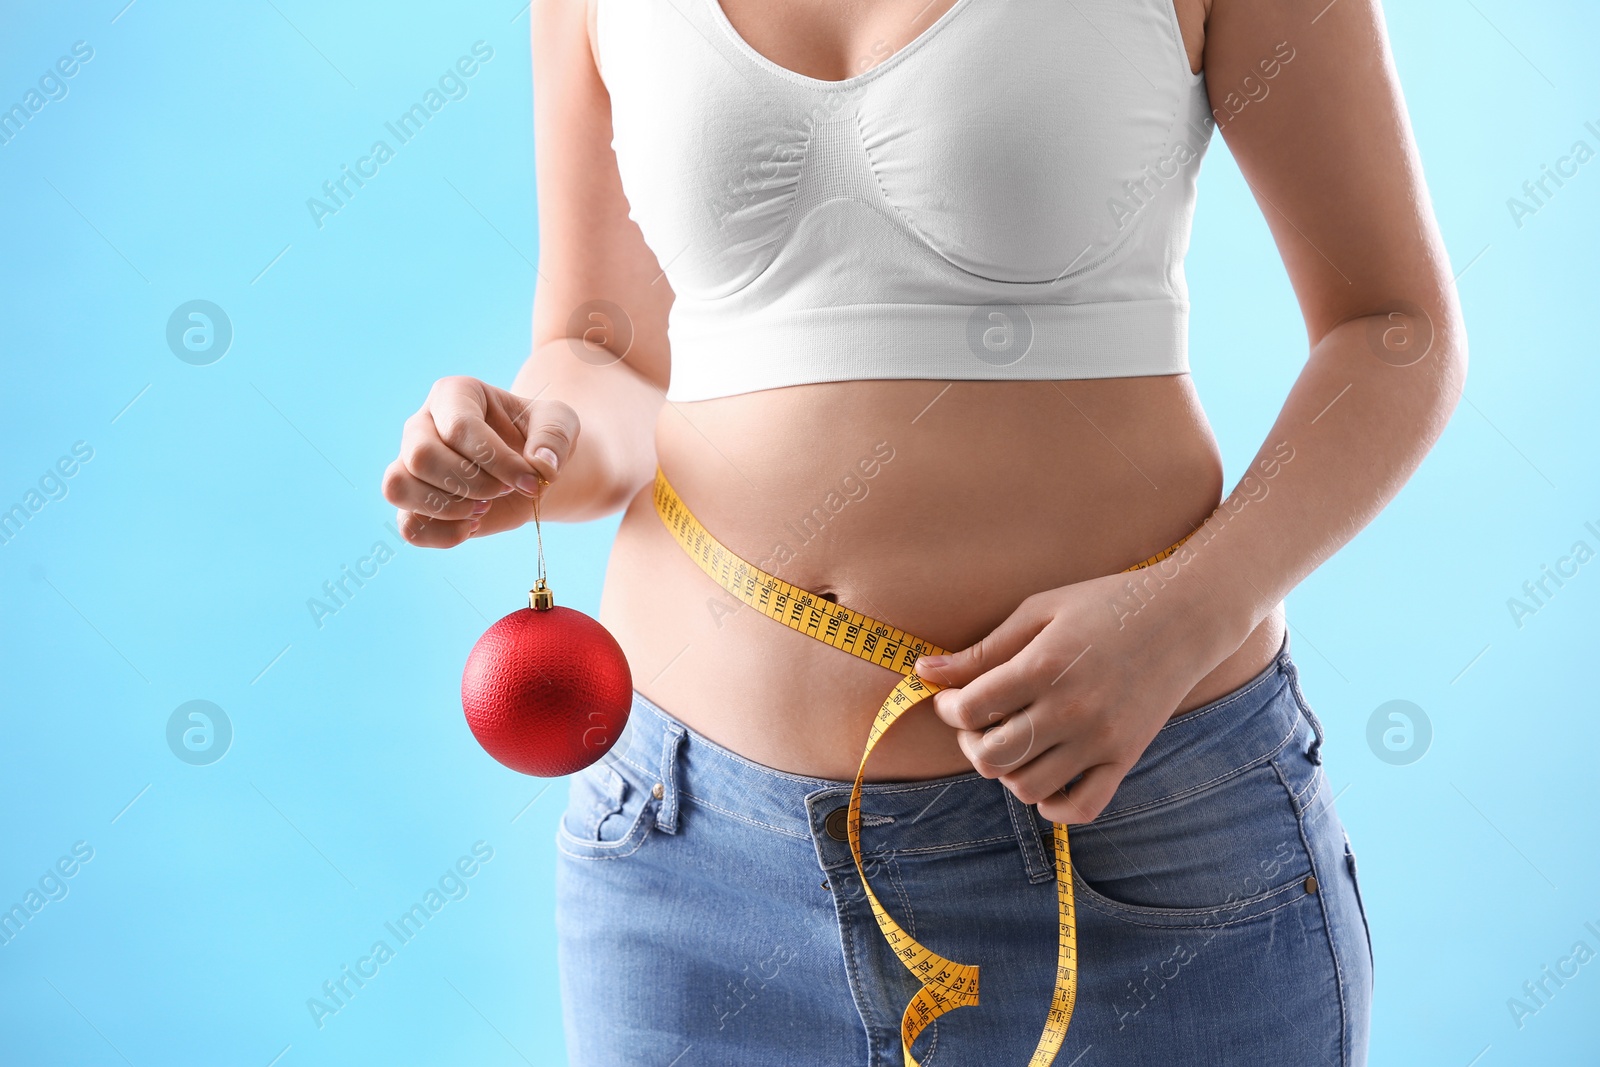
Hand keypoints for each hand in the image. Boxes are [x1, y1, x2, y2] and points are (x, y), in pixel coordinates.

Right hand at [382, 376, 579, 547]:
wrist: (530, 469)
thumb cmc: (539, 438)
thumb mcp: (560, 424)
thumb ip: (554, 437)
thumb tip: (541, 466)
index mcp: (454, 394)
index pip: (459, 428)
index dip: (497, 462)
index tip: (532, 480)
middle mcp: (421, 425)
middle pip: (420, 456)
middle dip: (471, 484)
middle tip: (504, 490)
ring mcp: (410, 464)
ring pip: (398, 487)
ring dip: (448, 507)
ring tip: (483, 508)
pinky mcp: (413, 503)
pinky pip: (407, 525)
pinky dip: (441, 534)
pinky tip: (471, 527)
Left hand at [914, 570, 1221, 824]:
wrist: (1185, 616)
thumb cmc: (1105, 604)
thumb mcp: (1038, 612)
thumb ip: (982, 650)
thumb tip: (923, 674)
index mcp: (1044, 667)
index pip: (969, 711)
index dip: (947, 708)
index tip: (951, 698)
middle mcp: (1071, 710)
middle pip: (991, 757)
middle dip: (969, 743)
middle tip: (976, 723)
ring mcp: (1101, 740)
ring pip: (1028, 788)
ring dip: (1006, 771)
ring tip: (1010, 742)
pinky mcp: (1125, 759)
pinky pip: (1081, 808)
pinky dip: (1053, 805)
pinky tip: (1044, 772)